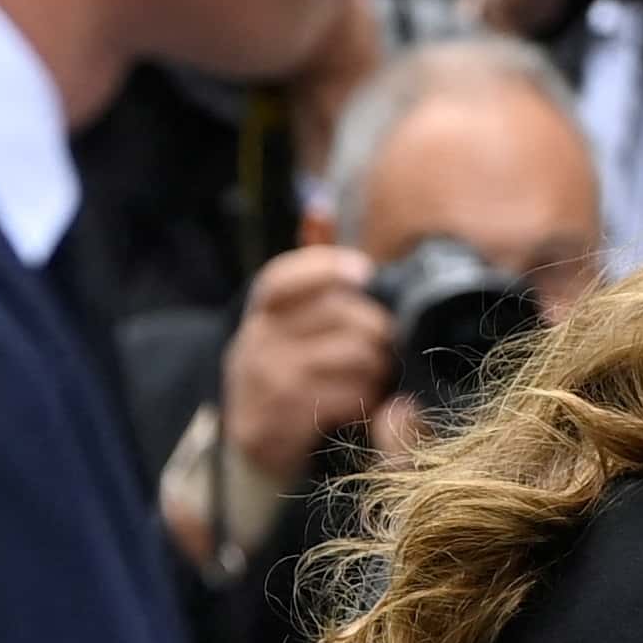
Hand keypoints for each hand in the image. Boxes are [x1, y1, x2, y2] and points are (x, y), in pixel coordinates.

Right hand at [221, 243, 397, 485]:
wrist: (253, 436)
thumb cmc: (289, 363)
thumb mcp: (292, 314)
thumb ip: (310, 266)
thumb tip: (319, 207)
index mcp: (264, 307)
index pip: (285, 276)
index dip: (327, 267)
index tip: (365, 271)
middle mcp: (257, 339)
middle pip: (341, 316)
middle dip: (379, 330)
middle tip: (389, 346)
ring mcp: (266, 381)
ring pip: (352, 358)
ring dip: (379, 368)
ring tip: (377, 377)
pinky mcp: (278, 421)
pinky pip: (345, 399)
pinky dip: (367, 400)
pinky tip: (365, 403)